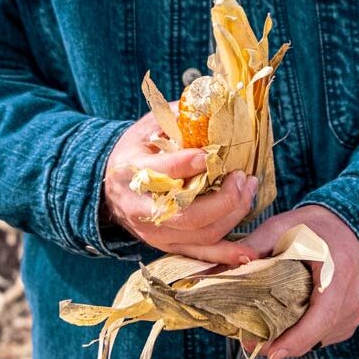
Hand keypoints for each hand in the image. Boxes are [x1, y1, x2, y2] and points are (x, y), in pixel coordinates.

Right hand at [103, 111, 261, 266]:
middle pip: (188, 213)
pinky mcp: (168, 245)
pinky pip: (201, 254)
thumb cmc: (136, 152)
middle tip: (241, 176)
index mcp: (132, 172)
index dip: (188, 164)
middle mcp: (142, 208)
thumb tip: (212, 103)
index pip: (163, 171)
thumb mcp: (147, 127)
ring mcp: (156, 232)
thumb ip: (176, 118)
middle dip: (223, 198)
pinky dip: (226, 254)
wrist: (110, 188)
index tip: (213, 155)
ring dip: (233, 214)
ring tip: (248, 188)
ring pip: (200, 233)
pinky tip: (248, 252)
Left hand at [234, 204, 358, 358]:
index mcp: (338, 273)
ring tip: (267, 328)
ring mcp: (354, 311)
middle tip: (253, 340)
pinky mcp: (351, 319)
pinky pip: (325, 335)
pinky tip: (289, 321)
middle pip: (316, 334)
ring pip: (320, 339)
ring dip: (294, 338)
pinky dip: (306, 333)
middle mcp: (351, 298)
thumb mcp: (283, 227)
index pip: (322, 316)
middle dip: (284, 342)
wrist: (349, 226)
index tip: (271, 353)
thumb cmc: (314, 226)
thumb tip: (223, 268)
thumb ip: (255, 246)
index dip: (297, 339)